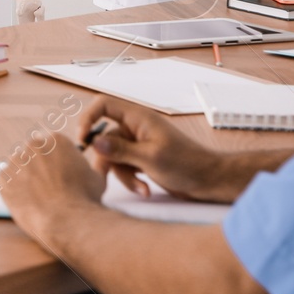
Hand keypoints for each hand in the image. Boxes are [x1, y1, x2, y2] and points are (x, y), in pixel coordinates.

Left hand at [0, 131, 104, 244]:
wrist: (66, 219)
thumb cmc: (84, 199)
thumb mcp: (97, 177)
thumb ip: (95, 163)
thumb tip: (103, 157)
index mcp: (55, 140)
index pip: (51, 146)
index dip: (56, 162)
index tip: (59, 175)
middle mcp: (32, 145)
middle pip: (33, 155)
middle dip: (39, 168)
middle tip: (49, 188)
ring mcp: (15, 160)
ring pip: (18, 168)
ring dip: (25, 179)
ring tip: (39, 197)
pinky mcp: (3, 177)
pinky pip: (5, 181)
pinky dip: (13, 191)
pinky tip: (27, 201)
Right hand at [76, 97, 226, 201]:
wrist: (210, 181)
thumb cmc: (187, 164)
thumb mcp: (150, 158)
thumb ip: (120, 150)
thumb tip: (94, 142)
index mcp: (138, 118)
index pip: (103, 105)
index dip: (89, 118)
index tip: (84, 139)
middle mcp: (135, 128)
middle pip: (104, 137)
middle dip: (107, 159)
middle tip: (104, 175)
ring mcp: (137, 144)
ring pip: (112, 156)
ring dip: (122, 175)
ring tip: (140, 188)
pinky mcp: (140, 159)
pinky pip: (123, 166)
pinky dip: (130, 179)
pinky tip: (145, 189)